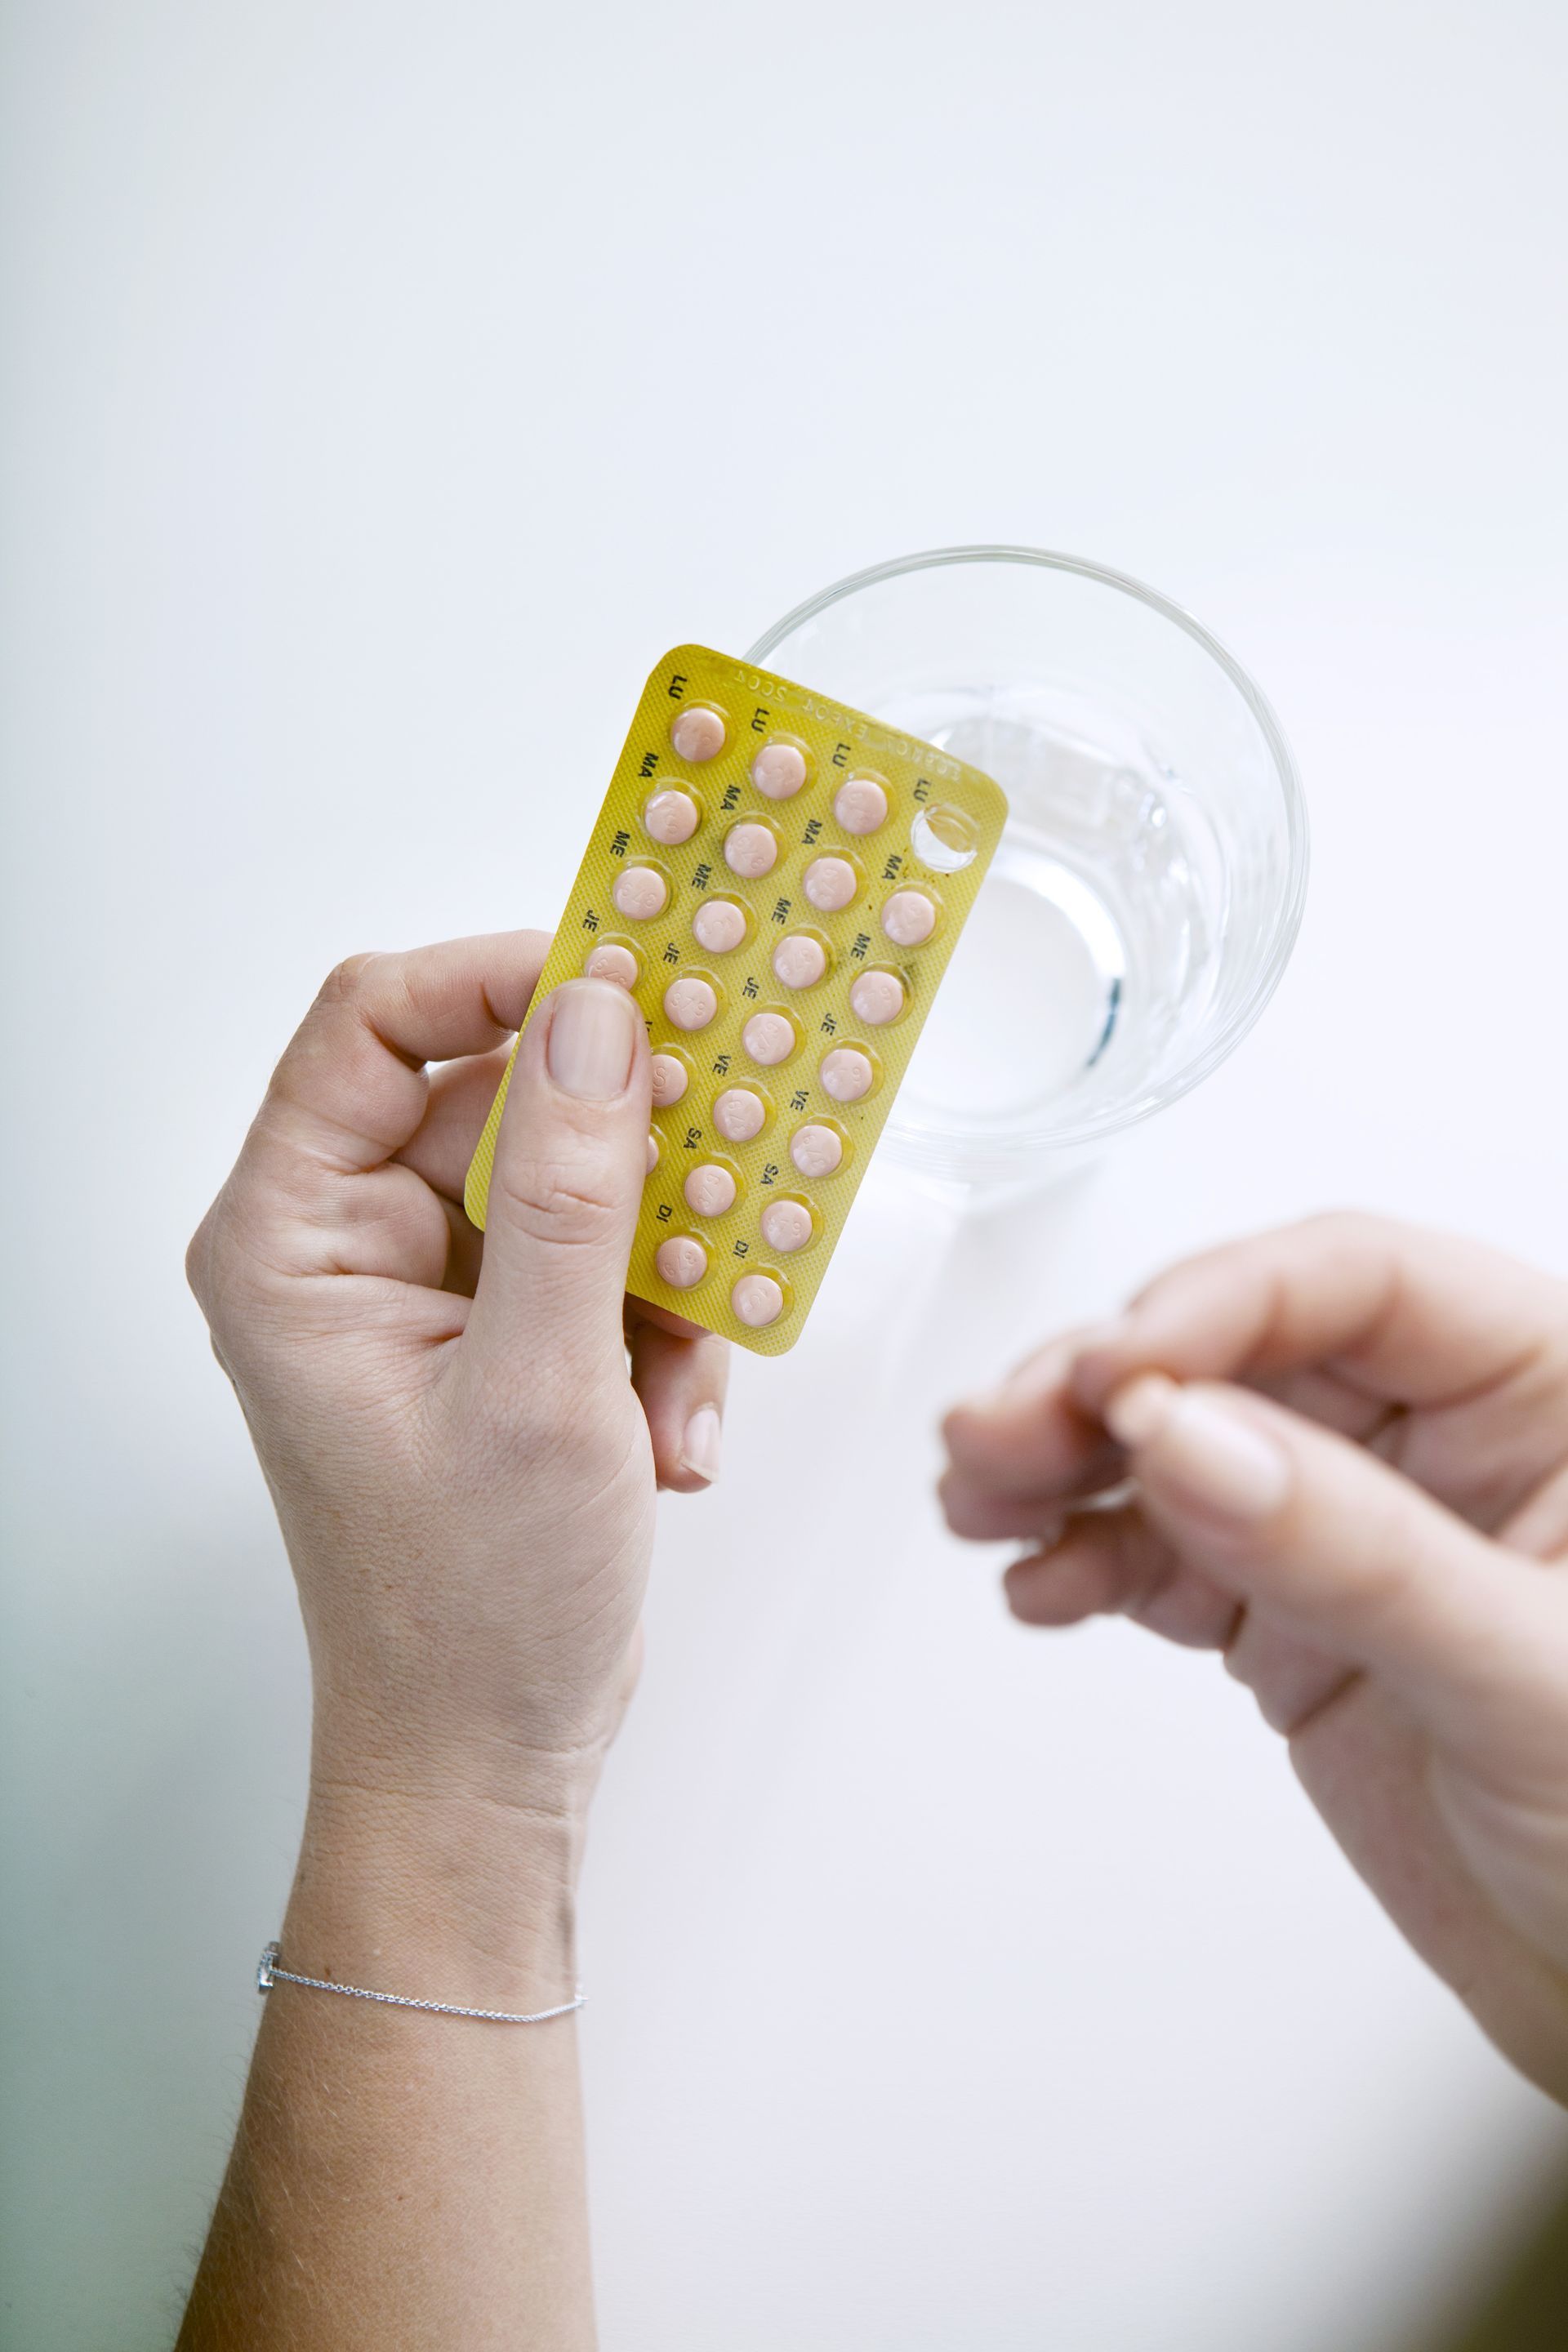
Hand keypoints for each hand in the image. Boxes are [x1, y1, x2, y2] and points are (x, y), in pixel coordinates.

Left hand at [187, 933, 727, 1822]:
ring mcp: (434, 1291)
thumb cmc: (469, 1607)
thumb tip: (598, 1017)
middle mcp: (351, 1247)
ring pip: (578, 1181)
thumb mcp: (538, 1387)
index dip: (500, 980)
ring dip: (661, 1273)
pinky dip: (663, 1336)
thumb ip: (567, 1193)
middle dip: (625, 1156)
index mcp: (295, 1242)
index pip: (374, 1027)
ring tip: (673, 1386)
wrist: (488, 1756)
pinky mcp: (506, 1334)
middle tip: (725, 1165)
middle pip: (499, 1096)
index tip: (631, 980)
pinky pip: (608, 1262)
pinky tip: (671, 1437)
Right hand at [940, 1213, 1567, 2099]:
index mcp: (1549, 1393)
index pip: (1365, 1283)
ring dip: (1067, 1459)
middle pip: (1241, 1349)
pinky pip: (1167, 1552)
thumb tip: (1193, 1437)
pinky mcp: (1296, 1614)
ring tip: (980, 1492)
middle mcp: (1449, 1438)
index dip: (1223, 1302)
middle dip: (1105, 1384)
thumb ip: (1359, 1553)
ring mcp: (1361, 1527)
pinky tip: (1041, 1580)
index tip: (1116, 1371)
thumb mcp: (1529, 1682)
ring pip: (1184, 1441)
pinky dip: (1088, 1558)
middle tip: (1002, 1430)